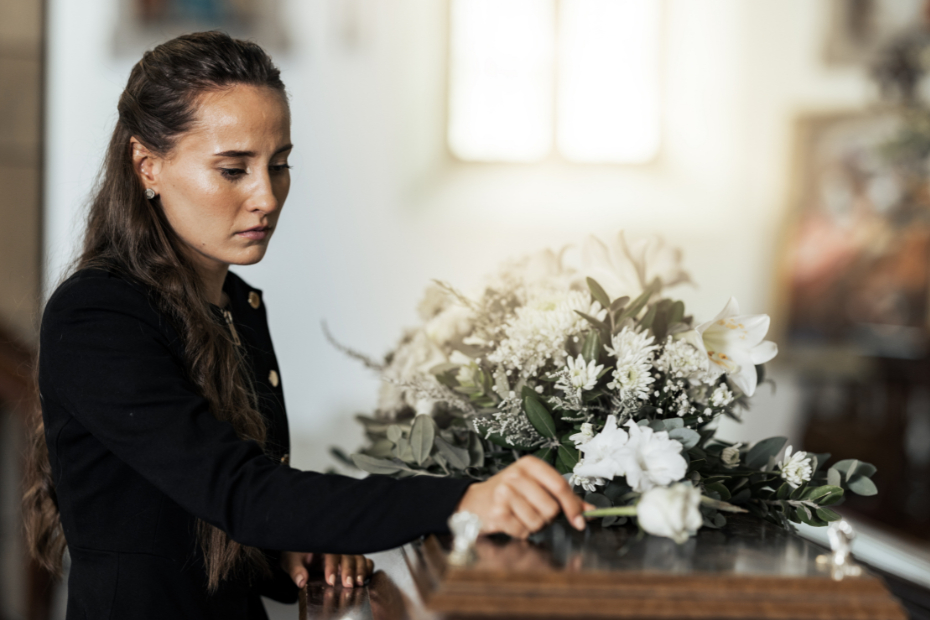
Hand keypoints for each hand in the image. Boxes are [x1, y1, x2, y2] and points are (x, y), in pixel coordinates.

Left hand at [281, 551, 374, 587]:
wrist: (300, 554)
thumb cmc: (297, 553)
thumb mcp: (291, 560)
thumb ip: (296, 569)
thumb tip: (301, 580)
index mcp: (323, 541)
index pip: (331, 551)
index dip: (332, 566)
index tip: (330, 580)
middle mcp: (337, 545)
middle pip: (348, 554)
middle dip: (349, 569)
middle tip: (348, 584)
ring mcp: (345, 552)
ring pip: (358, 556)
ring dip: (360, 569)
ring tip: (358, 583)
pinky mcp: (351, 560)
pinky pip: (364, 560)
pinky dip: (367, 568)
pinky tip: (364, 578)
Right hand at [455, 455, 593, 538]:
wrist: (476, 501)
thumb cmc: (510, 493)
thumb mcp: (535, 485)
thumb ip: (564, 497)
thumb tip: (590, 510)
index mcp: (530, 465)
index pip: (560, 485)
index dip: (573, 506)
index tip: (579, 521)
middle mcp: (516, 475)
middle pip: (551, 508)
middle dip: (547, 517)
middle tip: (535, 511)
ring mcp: (504, 493)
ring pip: (538, 521)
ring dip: (534, 525)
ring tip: (521, 515)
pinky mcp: (497, 512)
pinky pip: (523, 531)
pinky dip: (521, 531)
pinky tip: (512, 521)